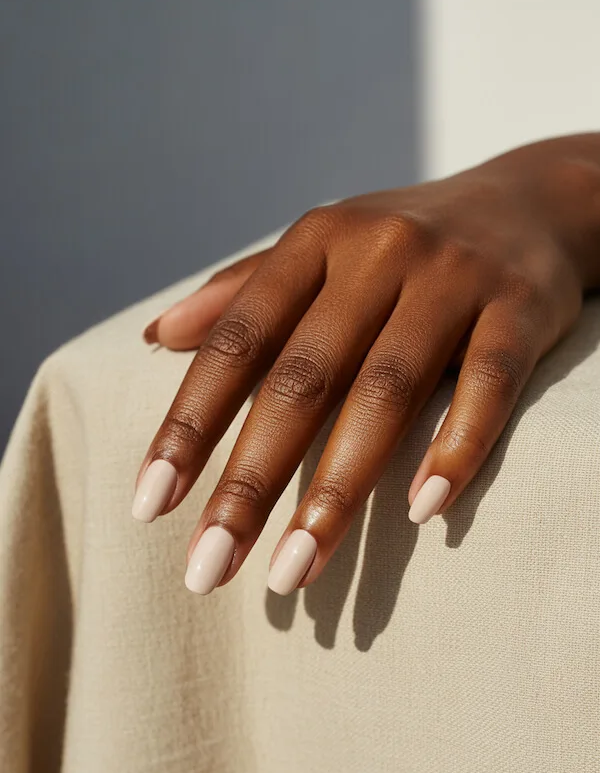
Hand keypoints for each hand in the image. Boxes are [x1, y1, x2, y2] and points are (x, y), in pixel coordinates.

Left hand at [132, 134, 599, 595]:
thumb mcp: (320, 249)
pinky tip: (422, 513)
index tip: (150, 505)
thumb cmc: (401, 246)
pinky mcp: (519, 308)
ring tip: (294, 569)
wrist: (527, 204)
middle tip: (209, 568)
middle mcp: (377, 253)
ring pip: (387, 392)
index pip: (237, 341)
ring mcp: (452, 278)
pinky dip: (456, 448)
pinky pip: (487, 385)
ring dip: (336, 489)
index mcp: (315, 242)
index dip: (189, 424)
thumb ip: (242, 293)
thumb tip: (158, 337)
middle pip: (303, 379)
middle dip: (250, 482)